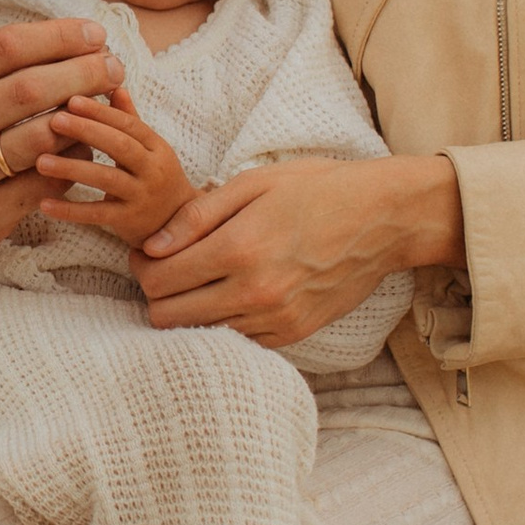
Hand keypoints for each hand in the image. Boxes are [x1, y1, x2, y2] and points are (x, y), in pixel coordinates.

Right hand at [0, 17, 123, 262]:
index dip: (57, 36)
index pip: (3, 47)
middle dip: (83, 71)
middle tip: (113, 66)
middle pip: (28, 89)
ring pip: (41, 137)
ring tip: (104, 103)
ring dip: (84, 117)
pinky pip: (45, 181)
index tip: (93, 34)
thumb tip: (71, 38)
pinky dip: (74, 159)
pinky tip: (84, 146)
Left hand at [34, 94, 195, 248]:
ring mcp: (142, 197)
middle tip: (54, 121)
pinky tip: (44, 203)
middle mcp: (153, 170)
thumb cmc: (155, 178)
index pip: (128, 124)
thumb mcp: (150, 149)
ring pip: (106, 179)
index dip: (100, 111)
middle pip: (120, 146)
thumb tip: (115, 86)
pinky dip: (70, 210)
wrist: (177, 226)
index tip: (71, 99)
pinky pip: (97, 215)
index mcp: (157, 147)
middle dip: (86, 131)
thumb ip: (130, 120)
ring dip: (72, 168)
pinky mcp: (129, 222)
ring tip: (41, 161)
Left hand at [134, 151, 462, 341]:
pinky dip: (222, 320)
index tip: (147, 254)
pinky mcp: (293, 334)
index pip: (159, 281)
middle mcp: (255, 293)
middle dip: (157, 292)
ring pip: (199, 333)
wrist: (382, 219)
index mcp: (239, 249)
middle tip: (167, 267)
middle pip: (169, 317)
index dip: (142, 267)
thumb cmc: (317, 190)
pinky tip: (232, 291)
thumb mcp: (252, 184)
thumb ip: (196, 217)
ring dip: (188, 309)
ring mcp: (275, 319)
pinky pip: (235, 339)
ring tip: (200, 277)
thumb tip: (152, 247)